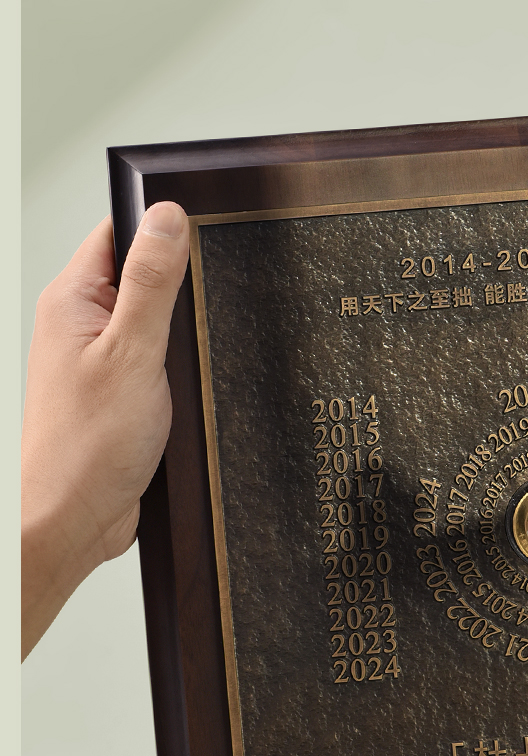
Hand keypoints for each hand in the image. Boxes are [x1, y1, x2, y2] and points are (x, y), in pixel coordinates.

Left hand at [21, 204, 189, 658]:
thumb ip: (152, 284)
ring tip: (195, 354)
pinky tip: (191, 384)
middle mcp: (82, 326)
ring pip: (154, 323)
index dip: (161, 227)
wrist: (74, 519)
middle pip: (141, 275)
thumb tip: (168, 219)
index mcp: (73, 301)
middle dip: (182, 285)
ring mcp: (100, 361)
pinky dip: (179, 368)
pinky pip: (156, 362)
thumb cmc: (88, 448)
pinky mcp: (120, 395)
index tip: (203, 235)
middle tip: (208, 305)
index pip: (118, 232)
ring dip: (182, 334)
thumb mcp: (132, 354)